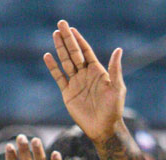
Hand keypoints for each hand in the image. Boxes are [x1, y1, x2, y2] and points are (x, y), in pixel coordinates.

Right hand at [44, 20, 125, 142]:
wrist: (103, 128)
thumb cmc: (113, 109)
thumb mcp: (117, 88)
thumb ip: (115, 69)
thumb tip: (118, 49)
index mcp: (97, 71)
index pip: (85, 51)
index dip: (78, 40)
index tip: (71, 29)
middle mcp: (85, 74)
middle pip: (74, 53)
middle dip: (67, 39)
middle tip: (60, 24)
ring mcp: (75, 83)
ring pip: (65, 62)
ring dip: (60, 49)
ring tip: (54, 35)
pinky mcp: (67, 93)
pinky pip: (58, 77)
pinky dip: (53, 67)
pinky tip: (47, 56)